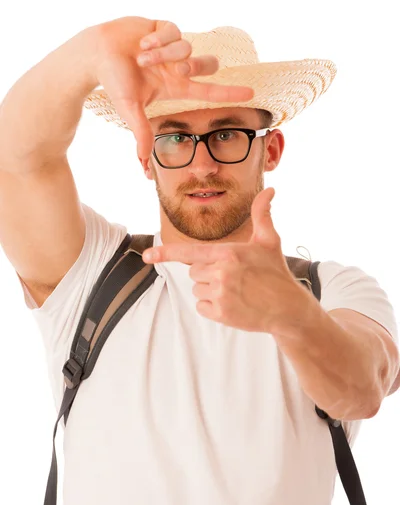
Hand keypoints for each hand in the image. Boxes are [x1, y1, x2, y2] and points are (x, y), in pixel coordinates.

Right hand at [91, 16, 253, 159]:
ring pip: (189, 48)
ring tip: (142, 57)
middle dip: (195, 67)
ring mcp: (173, 47)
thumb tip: (144, 161)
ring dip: (164, 55)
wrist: (96, 53)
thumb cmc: (113, 81)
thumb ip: (141, 132)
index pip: (209, 90)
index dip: (230, 92)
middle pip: (209, 65)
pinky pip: (174, 32)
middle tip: (177, 69)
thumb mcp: (130, 109)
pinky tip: (142, 43)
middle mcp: (178, 67)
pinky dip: (157, 40)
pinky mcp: (165, 27)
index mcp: (175, 86)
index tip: (252, 93)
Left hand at [142, 188, 310, 334]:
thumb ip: (262, 214)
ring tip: (235, 291)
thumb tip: (270, 190)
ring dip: (211, 291)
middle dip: (208, 273)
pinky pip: (201, 307)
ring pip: (197, 290)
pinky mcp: (221, 314)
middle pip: (194, 272)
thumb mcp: (269, 241)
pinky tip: (233, 305)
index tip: (146, 256)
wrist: (288, 308)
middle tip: (233, 277)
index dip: (165, 253)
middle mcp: (222, 273)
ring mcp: (221, 294)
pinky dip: (213, 308)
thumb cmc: (276, 272)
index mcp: (228, 253)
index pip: (190, 251)